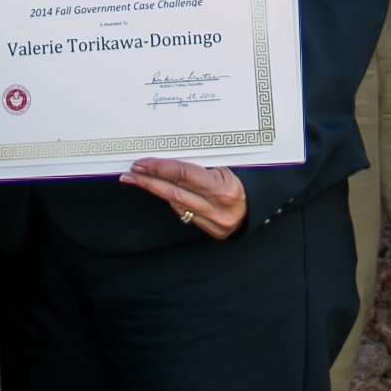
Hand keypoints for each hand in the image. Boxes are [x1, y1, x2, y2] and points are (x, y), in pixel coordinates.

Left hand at [121, 159, 247, 239]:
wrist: (261, 206)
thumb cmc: (248, 181)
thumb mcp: (229, 167)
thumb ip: (203, 165)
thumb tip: (171, 158)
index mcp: (222, 189)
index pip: (182, 175)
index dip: (159, 168)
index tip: (141, 163)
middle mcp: (216, 208)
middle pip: (173, 192)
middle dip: (147, 181)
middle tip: (129, 174)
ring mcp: (212, 222)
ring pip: (175, 204)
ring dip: (156, 191)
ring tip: (138, 180)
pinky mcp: (210, 231)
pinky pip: (184, 213)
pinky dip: (172, 200)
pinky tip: (162, 191)